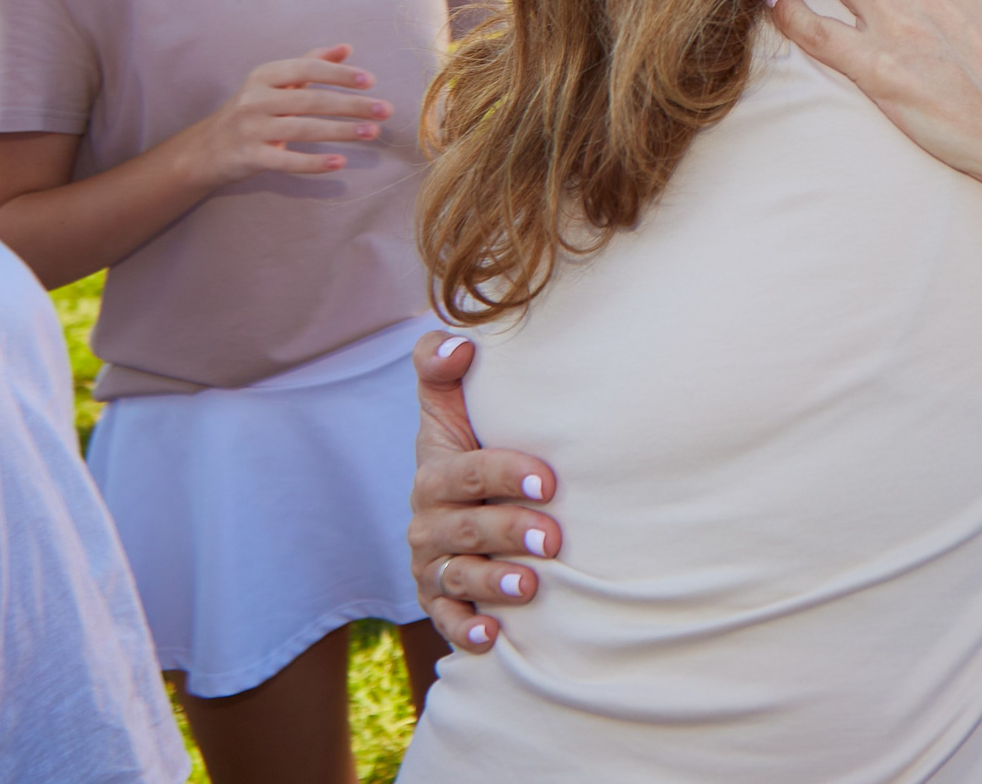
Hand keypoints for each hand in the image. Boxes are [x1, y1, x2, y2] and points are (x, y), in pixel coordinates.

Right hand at [174, 44, 389, 190]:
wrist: (205, 148)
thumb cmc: (251, 110)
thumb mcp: (273, 82)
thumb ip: (309, 64)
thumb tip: (347, 48)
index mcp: (263, 76)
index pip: (306, 69)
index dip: (338, 74)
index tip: (370, 81)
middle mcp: (255, 99)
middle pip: (311, 100)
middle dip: (352, 105)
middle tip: (385, 110)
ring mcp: (251, 129)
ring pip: (304, 129)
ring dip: (343, 132)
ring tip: (373, 132)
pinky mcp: (250, 157)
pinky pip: (287, 161)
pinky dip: (314, 163)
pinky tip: (340, 162)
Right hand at [407, 329, 560, 651]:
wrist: (462, 498)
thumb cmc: (471, 442)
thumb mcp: (450, 404)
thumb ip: (441, 366)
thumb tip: (459, 343)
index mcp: (435, 472)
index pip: (467, 471)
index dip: (504, 473)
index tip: (547, 480)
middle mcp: (429, 521)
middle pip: (465, 528)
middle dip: (507, 532)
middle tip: (552, 538)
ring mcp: (433, 563)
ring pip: (457, 576)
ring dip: (492, 583)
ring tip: (530, 587)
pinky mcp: (438, 600)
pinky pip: (445, 619)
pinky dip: (465, 630)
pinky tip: (491, 638)